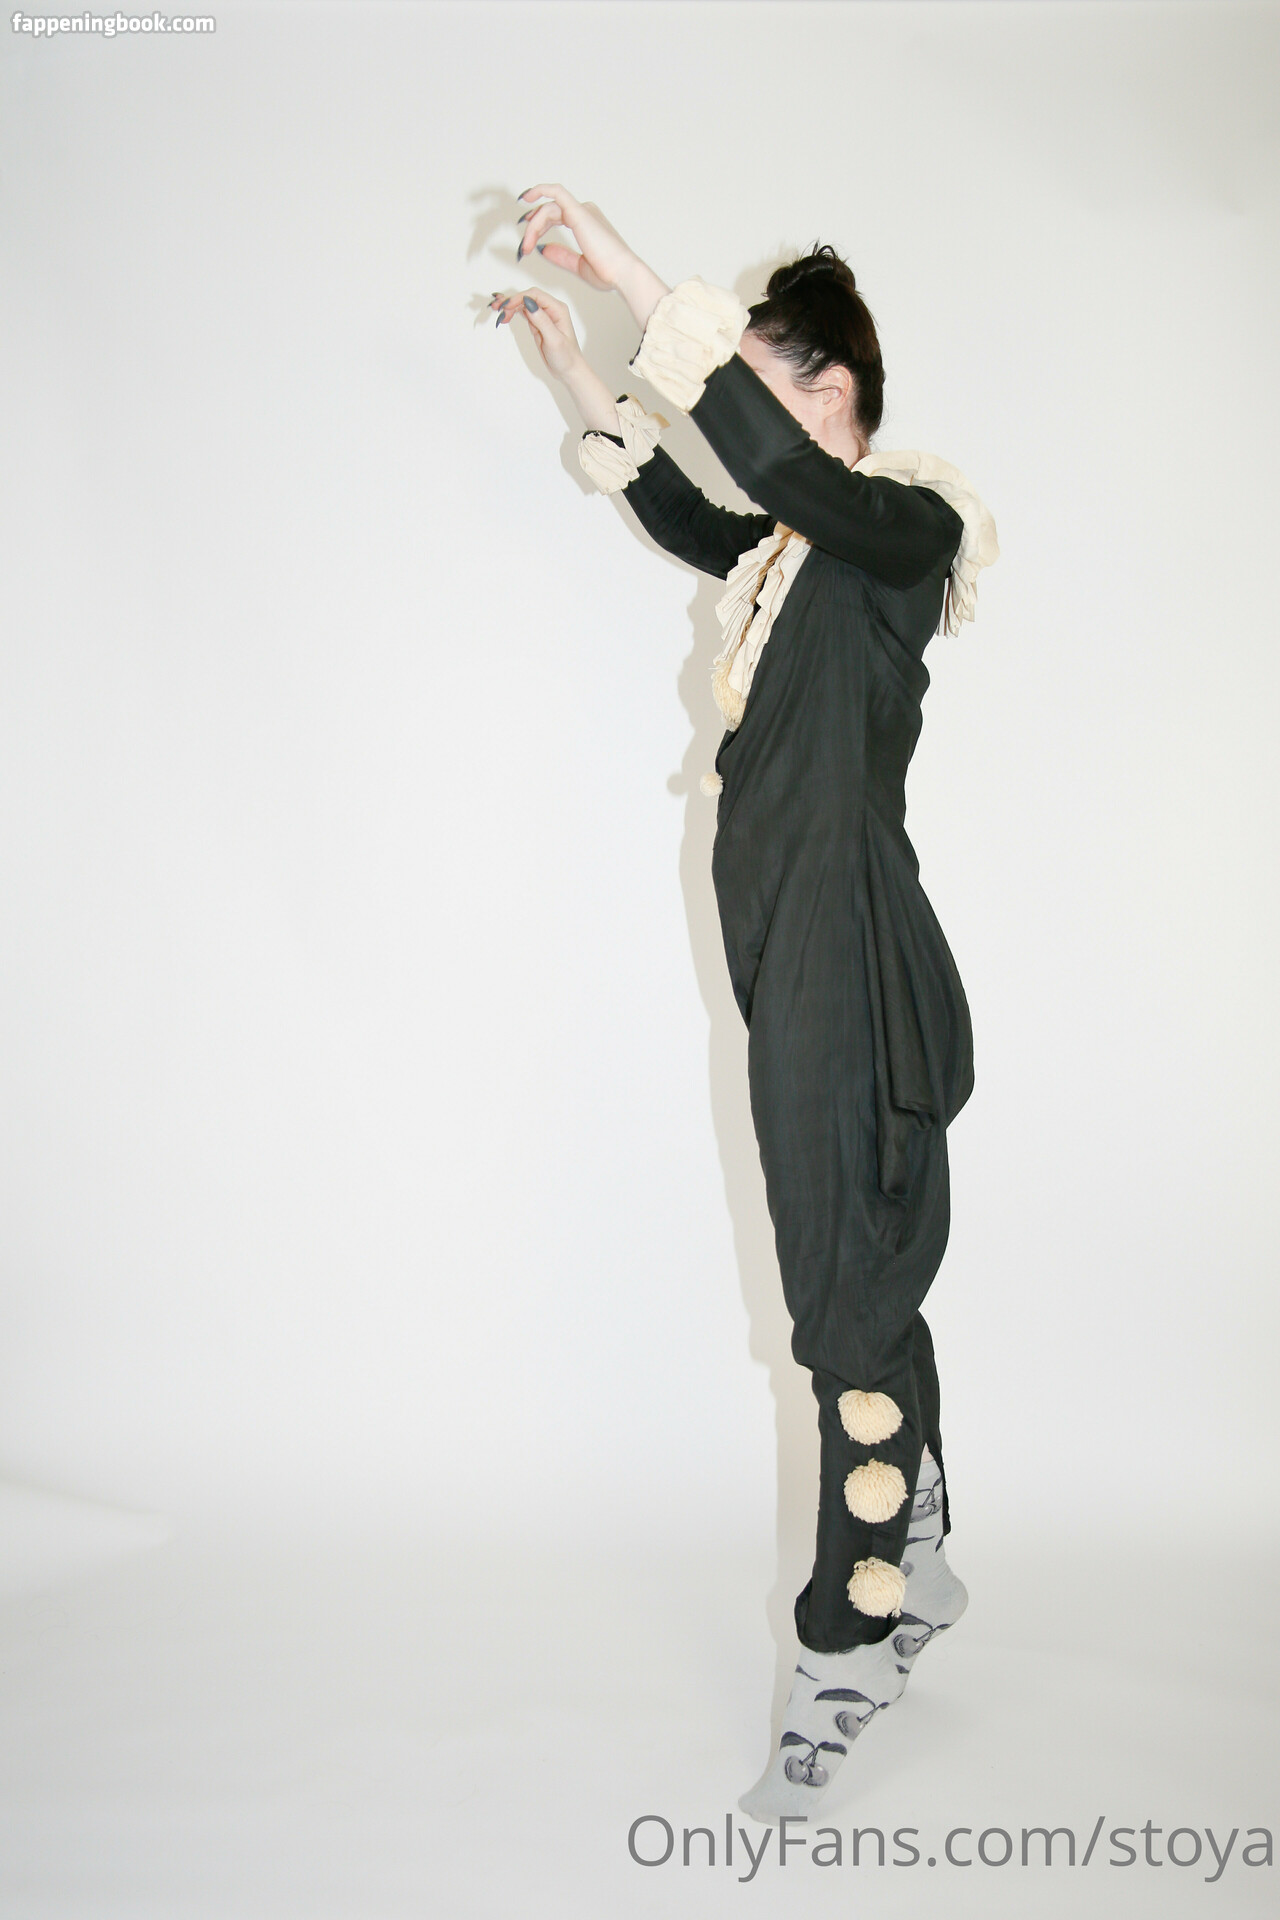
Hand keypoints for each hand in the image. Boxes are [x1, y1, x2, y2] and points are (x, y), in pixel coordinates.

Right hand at [488, 287, 582, 379]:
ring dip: (509, 306)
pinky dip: (512, 312)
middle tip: (496, 308)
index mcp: (557, 309)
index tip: (506, 307)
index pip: (535, 295)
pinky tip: (504, 315)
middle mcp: (550, 309)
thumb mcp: (554, 340)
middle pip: (527, 297)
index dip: (519, 298)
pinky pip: (523, 313)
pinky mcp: (537, 323)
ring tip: (496, 310)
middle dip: (511, 301)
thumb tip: (529, 304)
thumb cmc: (566, 357)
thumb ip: (542, 321)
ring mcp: (543, 315)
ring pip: (523, 304)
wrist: (569, 370)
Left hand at [514, 183, 634, 291]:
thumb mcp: (578, 265)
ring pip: (548, 208)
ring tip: (526, 246)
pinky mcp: (579, 211)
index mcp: (586, 223)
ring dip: (533, 227)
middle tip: (524, 247)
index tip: (527, 240)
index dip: (538, 225)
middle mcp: (585, 213)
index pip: (556, 216)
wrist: (622, 273)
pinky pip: (556, 193)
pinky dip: (540, 190)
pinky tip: (527, 197)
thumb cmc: (609, 272)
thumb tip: (543, 248)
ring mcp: (582, 210)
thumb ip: (561, 255)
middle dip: (533, 227)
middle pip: (550, 211)